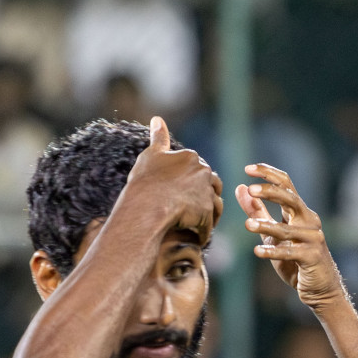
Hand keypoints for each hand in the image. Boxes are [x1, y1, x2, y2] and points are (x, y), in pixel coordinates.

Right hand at [123, 116, 222, 241]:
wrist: (145, 206)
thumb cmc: (144, 181)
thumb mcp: (150, 156)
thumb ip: (157, 138)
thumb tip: (157, 119)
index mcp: (190, 157)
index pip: (198, 169)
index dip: (190, 182)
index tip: (180, 192)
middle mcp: (203, 172)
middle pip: (211, 186)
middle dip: (204, 197)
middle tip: (190, 210)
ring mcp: (206, 192)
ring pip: (213, 206)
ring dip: (207, 216)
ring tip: (195, 224)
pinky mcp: (207, 213)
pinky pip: (208, 226)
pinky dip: (202, 233)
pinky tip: (195, 238)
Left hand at [236, 163, 344, 310]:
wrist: (320, 288)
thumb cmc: (296, 260)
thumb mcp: (273, 234)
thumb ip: (258, 211)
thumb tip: (241, 188)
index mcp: (299, 212)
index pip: (286, 184)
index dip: (268, 174)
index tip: (248, 168)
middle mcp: (308, 221)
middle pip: (291, 198)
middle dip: (271, 192)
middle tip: (251, 189)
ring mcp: (312, 239)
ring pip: (287, 228)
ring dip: (266, 226)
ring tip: (248, 225)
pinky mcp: (312, 257)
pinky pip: (290, 252)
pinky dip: (273, 252)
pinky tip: (257, 252)